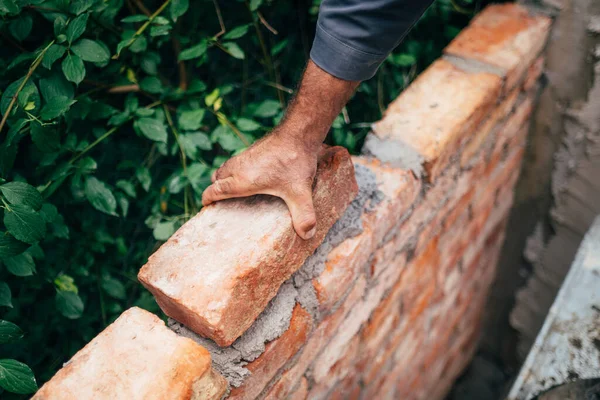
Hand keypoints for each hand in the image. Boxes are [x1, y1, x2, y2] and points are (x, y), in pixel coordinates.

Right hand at [202, 130, 318, 239]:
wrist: (298, 132)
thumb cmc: (294, 160)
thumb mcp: (300, 192)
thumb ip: (304, 215)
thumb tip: (307, 234)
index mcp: (242, 180)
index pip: (214, 190)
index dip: (208, 199)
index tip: (207, 207)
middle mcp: (238, 167)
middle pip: (217, 179)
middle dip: (216, 190)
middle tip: (223, 203)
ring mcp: (245, 156)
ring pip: (226, 168)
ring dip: (227, 178)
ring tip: (237, 192)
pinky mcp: (253, 149)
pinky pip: (237, 162)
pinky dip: (238, 170)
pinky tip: (255, 178)